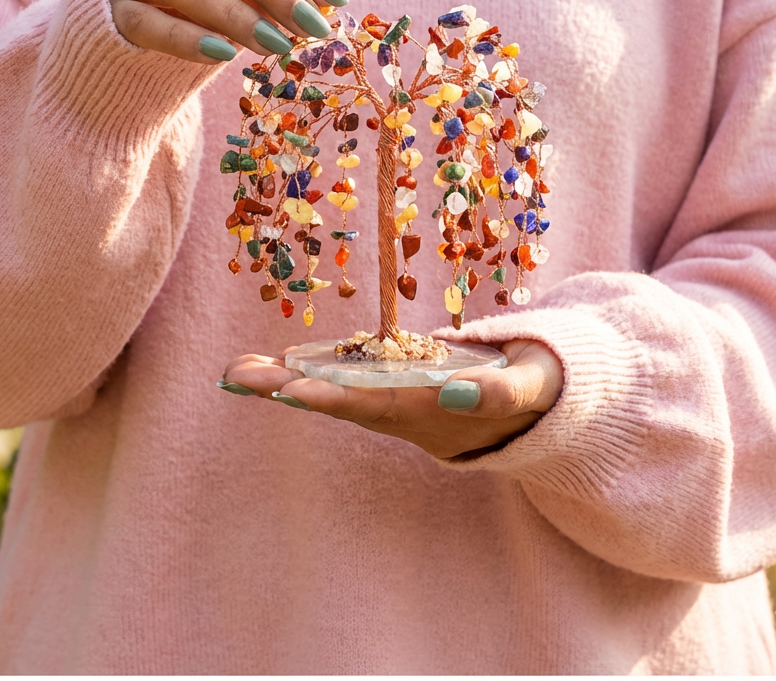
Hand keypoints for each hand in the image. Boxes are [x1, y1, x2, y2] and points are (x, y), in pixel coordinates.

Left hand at [220, 339, 563, 459]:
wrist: (542, 405)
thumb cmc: (539, 389)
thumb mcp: (532, 387)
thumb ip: (500, 391)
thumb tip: (455, 392)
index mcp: (435, 411)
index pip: (374, 403)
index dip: (332, 395)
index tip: (290, 390)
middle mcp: (407, 412)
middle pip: (339, 400)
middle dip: (286, 389)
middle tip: (234, 377)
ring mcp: (399, 401)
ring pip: (337, 391)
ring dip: (287, 383)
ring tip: (237, 372)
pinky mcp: (399, 387)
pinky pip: (350, 378)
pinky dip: (312, 371)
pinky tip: (279, 363)